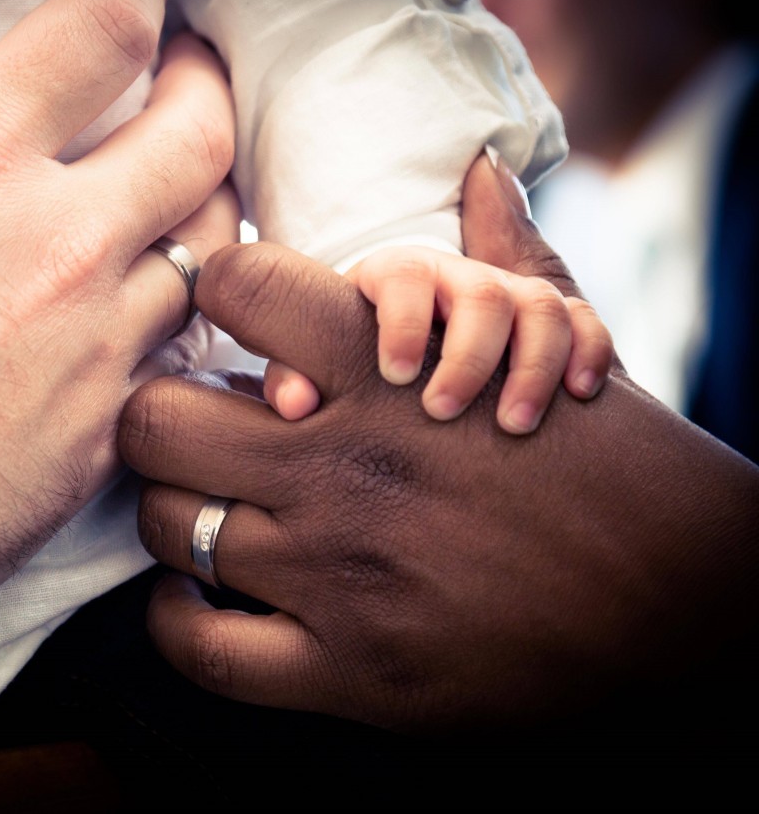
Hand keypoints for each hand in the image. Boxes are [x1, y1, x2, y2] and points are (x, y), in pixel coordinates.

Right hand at [0, 0, 235, 601]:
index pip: (107, 29)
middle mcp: (58, 240)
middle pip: (198, 131)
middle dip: (204, 84)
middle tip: (186, 75)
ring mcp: (92, 343)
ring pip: (210, 249)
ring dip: (206, 204)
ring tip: (182, 193)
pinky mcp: (98, 435)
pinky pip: (178, 362)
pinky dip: (177, 327)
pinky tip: (148, 325)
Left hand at [119, 160, 758, 730]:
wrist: (680, 605)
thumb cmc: (611, 468)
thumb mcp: (564, 343)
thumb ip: (501, 255)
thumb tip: (482, 165)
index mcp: (389, 374)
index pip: (238, 288)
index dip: (211, 297)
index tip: (217, 325)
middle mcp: (347, 466)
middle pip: (157, 420)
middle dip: (158, 419)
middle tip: (184, 431)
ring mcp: (338, 574)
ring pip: (167, 527)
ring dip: (170, 516)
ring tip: (196, 510)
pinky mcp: (347, 671)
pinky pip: (201, 647)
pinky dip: (180, 624)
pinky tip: (202, 600)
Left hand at [261, 155, 612, 432]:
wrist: (428, 405)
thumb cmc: (359, 383)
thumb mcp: (331, 372)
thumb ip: (304, 375)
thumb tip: (294, 403)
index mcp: (397, 281)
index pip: (404, 278)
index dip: (401, 321)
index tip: (393, 376)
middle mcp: (458, 283)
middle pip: (480, 293)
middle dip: (468, 355)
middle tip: (441, 411)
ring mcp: (512, 303)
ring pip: (540, 306)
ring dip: (531, 365)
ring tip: (512, 425)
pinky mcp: (560, 330)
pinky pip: (588, 324)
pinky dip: (587, 354)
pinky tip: (577, 397)